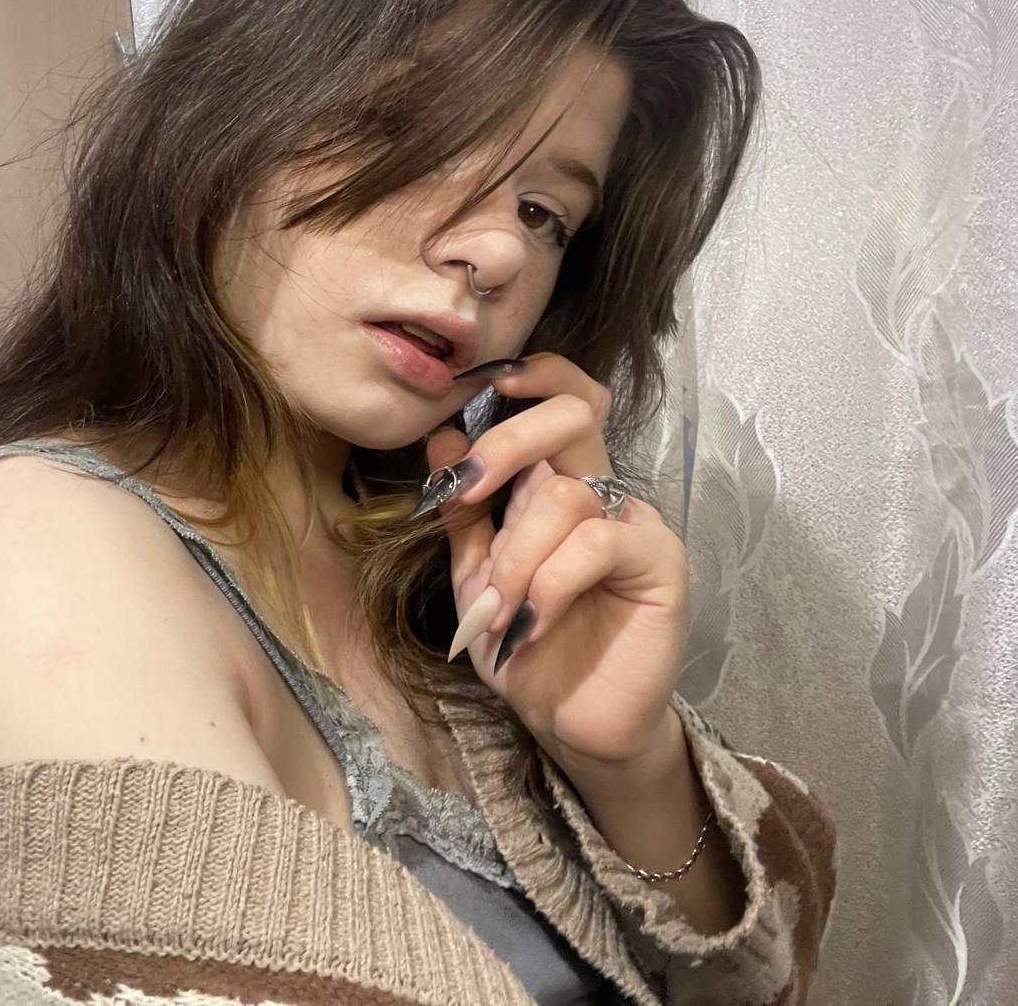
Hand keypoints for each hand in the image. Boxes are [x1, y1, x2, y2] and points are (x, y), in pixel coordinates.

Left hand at [426, 352, 688, 768]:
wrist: (570, 723)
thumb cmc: (524, 645)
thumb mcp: (475, 576)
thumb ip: (463, 511)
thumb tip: (439, 437)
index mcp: (559, 482)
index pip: (566, 399)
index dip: (536, 375)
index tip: (483, 383)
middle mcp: (602, 492)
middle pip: (571, 417)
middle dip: (504, 444)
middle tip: (464, 489)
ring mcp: (635, 525)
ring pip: (565, 494)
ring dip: (514, 555)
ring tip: (499, 613)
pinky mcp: (660, 564)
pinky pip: (595, 544)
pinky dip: (548, 584)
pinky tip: (529, 625)